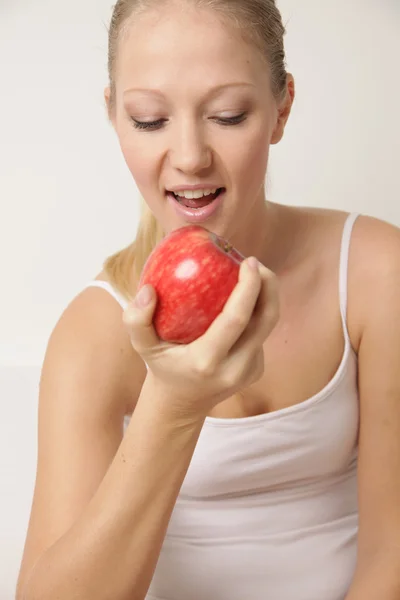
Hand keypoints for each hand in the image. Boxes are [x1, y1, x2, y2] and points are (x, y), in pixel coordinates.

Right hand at [123, 257, 278, 418]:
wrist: (181, 404)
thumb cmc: (161, 366)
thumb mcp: (141, 346)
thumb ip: (135, 319)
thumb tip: (149, 290)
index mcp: (206, 362)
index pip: (236, 319)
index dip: (249, 287)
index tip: (247, 261)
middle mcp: (234, 369)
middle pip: (266, 320)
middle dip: (268, 285)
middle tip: (253, 262)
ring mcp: (249, 371)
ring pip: (268, 325)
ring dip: (265, 295)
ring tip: (249, 273)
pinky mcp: (256, 369)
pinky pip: (261, 333)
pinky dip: (256, 310)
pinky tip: (244, 295)